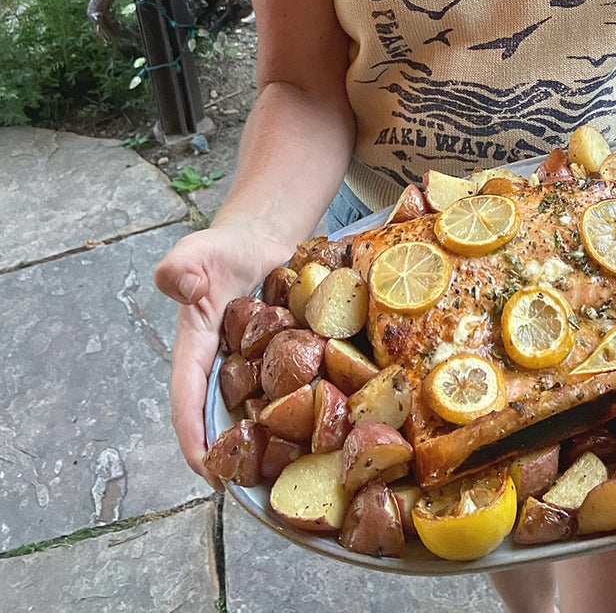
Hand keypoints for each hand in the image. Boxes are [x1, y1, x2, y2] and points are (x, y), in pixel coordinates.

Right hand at [154, 219, 281, 483]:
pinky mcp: (285, 356)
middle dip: (232, 454)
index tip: (205, 470)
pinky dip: (304, 407)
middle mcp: (224, 366)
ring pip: (260, 408)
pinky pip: (293, 385)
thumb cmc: (222, 249)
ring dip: (270, 439)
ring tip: (289, 471)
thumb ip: (179, 268)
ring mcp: (255, 364)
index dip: (192, 436)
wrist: (260, 237)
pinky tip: (325, 426)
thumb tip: (184, 289)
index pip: (188, 399)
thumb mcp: (194, 252)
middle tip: (250, 488)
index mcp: (195, 349)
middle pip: (223, 417)